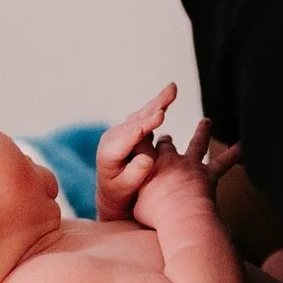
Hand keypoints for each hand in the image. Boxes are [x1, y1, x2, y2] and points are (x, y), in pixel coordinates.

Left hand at [94, 83, 176, 220]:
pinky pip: (144, 117)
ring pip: (141, 115)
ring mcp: (120, 132)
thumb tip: (147, 159)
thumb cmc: (119, 193)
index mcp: (109, 153)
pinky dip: (157, 107)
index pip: (129, 138)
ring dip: (158, 102)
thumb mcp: (124, 188)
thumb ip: (135, 174)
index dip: (145, 126)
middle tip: (171, 93)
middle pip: (136, 120)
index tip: (159, 116)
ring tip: (173, 89)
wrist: (110, 191)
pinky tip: (168, 97)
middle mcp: (112, 138)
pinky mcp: (128, 130)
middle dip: (155, 107)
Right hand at [133, 118, 238, 227]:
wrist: (181, 216)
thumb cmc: (156, 214)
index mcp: (150, 166)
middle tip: (166, 137)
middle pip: (166, 144)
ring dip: (202, 131)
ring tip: (206, 121)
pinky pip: (223, 162)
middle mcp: (171, 161)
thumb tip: (135, 199)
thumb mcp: (137, 205)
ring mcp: (192, 165)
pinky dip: (233, 153)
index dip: (140, 140)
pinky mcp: (209, 174)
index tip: (139, 134)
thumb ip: (138, 196)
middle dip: (165, 140)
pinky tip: (242, 145)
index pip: (142, 148)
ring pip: (197, 144)